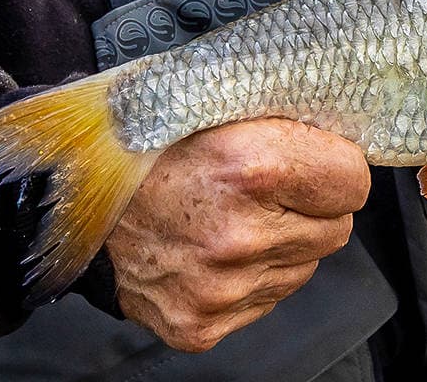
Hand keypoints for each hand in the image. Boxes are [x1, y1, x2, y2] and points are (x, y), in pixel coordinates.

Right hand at [106, 118, 369, 351]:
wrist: (73, 200)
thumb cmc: (152, 143)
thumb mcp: (222, 101)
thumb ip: (291, 115)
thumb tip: (353, 128)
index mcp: (250, 168)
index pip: (353, 181)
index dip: (334, 166)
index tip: (311, 159)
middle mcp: (238, 235)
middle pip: (336, 229)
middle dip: (310, 208)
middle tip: (264, 190)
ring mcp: (219, 288)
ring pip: (304, 267)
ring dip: (280, 242)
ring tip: (229, 216)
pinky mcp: (200, 324)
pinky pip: (267, 300)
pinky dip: (250, 277)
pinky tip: (211, 249)